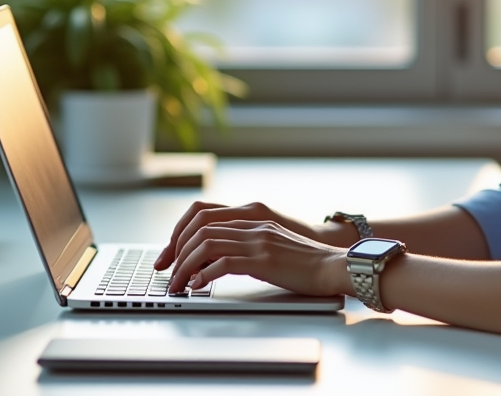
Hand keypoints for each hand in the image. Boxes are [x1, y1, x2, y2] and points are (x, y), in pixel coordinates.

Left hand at [165, 219, 350, 296]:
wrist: (333, 266)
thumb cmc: (305, 262)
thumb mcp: (272, 246)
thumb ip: (247, 245)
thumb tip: (214, 260)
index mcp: (253, 218)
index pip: (204, 216)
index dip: (180, 234)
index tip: (170, 255)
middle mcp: (253, 225)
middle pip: (200, 228)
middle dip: (176, 250)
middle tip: (166, 272)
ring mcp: (258, 240)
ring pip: (207, 244)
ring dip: (185, 266)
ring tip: (177, 284)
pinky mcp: (264, 259)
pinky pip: (224, 262)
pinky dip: (205, 274)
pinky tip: (198, 285)